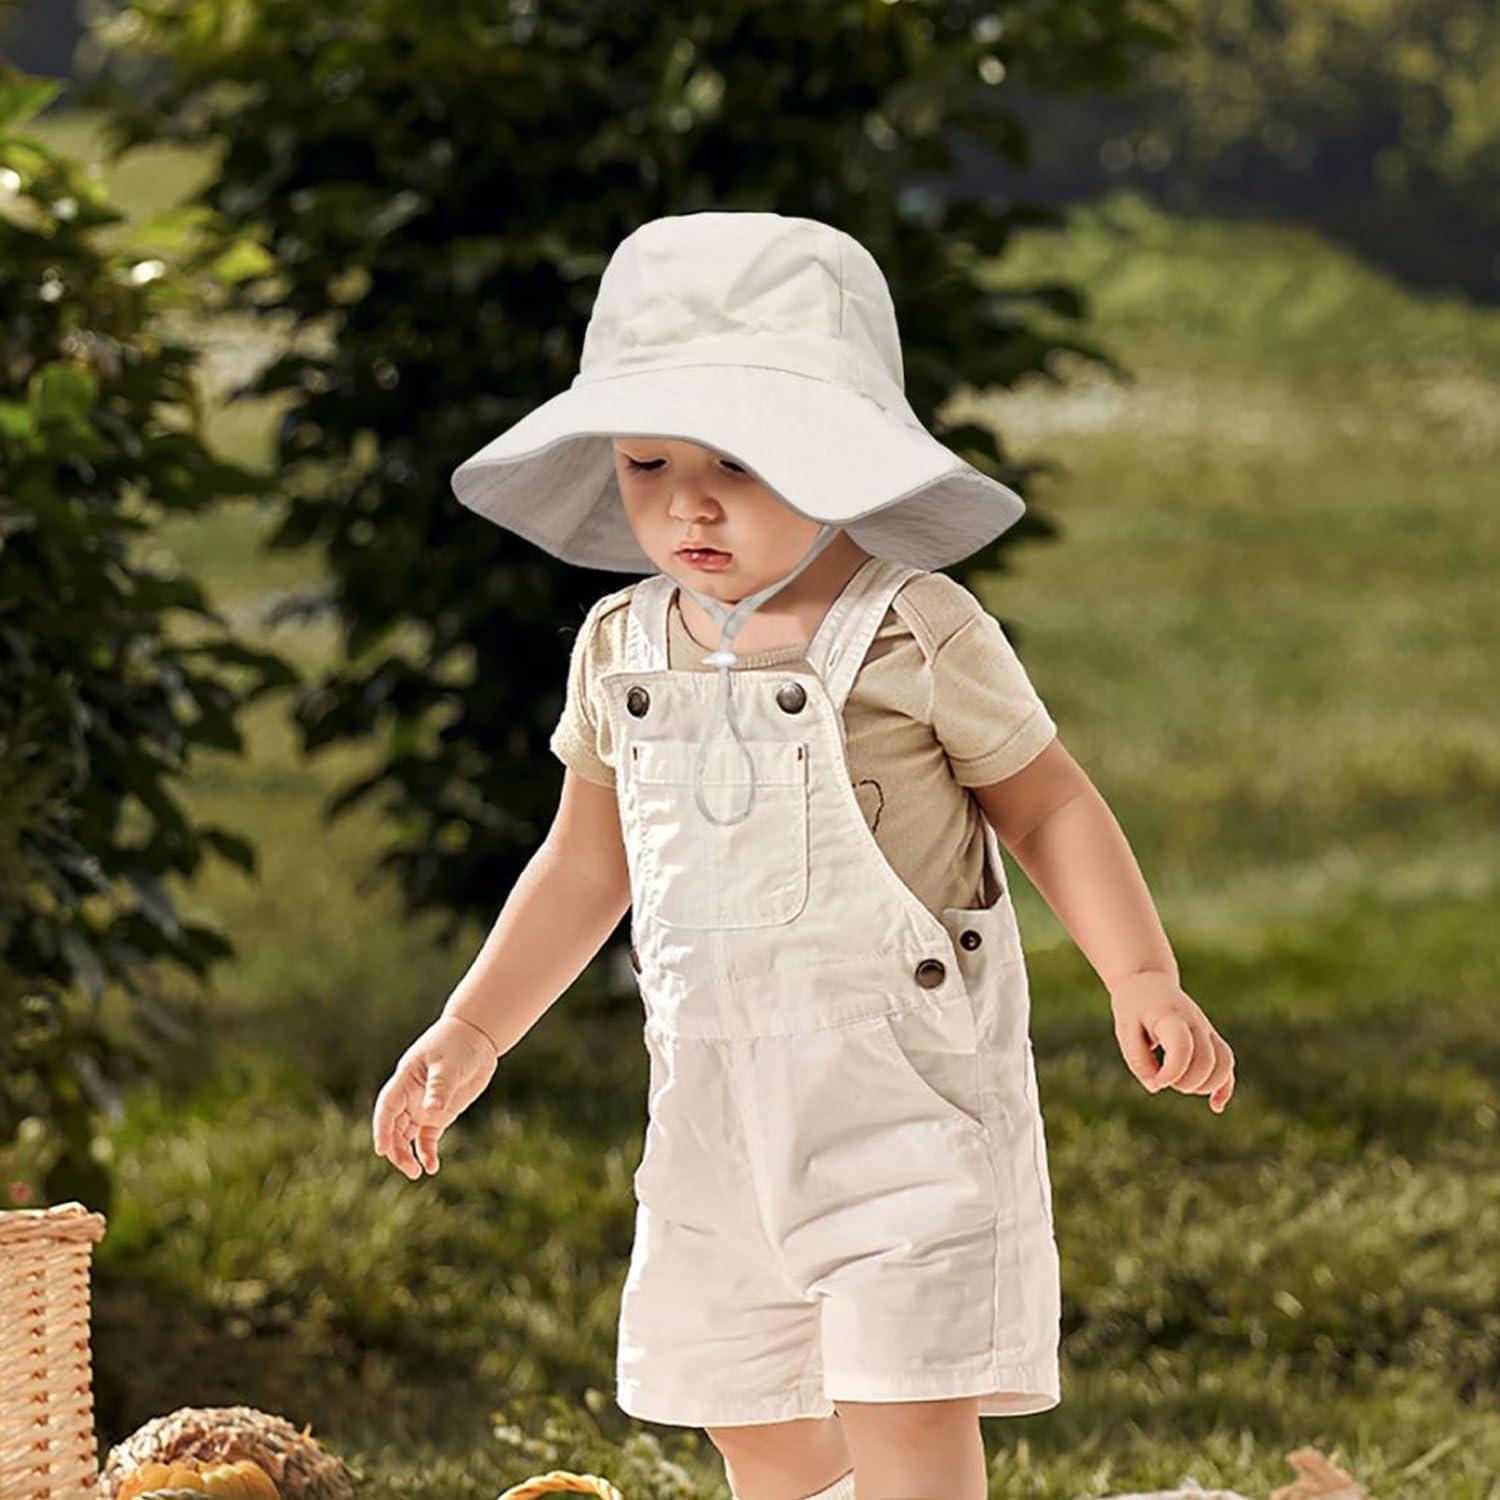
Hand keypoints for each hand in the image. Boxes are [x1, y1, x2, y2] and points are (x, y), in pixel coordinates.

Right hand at [372, 1015, 499, 1179]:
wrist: (477, 1037)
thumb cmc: (458, 1043)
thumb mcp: (449, 1064)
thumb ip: (440, 1088)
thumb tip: (433, 1112)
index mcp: (405, 1080)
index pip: (387, 1108)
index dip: (382, 1129)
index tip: (381, 1150)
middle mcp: (409, 1096)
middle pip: (394, 1128)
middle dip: (396, 1150)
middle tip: (409, 1169)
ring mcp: (423, 1106)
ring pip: (407, 1136)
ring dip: (408, 1155)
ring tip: (417, 1173)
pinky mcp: (440, 1114)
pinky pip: (427, 1138)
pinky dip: (427, 1152)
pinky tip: (431, 1167)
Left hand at [1110, 971, 1234, 1112]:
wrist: (1148, 982)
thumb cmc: (1134, 1008)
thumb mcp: (1125, 1030)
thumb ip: (1138, 1060)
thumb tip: (1157, 1086)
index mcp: (1170, 1018)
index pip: (1183, 1047)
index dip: (1173, 1072)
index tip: (1158, 1080)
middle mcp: (1195, 1023)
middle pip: (1207, 1061)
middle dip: (1186, 1082)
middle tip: (1163, 1079)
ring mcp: (1207, 1031)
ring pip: (1223, 1064)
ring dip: (1205, 1085)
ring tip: (1180, 1084)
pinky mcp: (1212, 1039)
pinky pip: (1227, 1065)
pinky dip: (1224, 1087)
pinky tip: (1215, 1106)